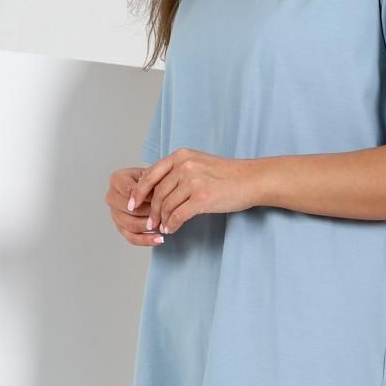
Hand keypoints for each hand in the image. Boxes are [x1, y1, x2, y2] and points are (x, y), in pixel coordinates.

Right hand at [104, 165, 163, 246]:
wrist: (150, 187)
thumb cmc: (151, 179)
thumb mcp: (153, 174)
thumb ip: (151, 183)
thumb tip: (155, 200)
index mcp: (116, 179)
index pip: (129, 190)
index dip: (146, 196)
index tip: (161, 198)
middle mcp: (111, 197)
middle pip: (129, 209)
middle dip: (149, 213)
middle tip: (165, 214)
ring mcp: (114, 213)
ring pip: (131, 224)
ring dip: (149, 226)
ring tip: (164, 226)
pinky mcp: (120, 227)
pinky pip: (132, 238)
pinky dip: (146, 240)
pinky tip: (160, 239)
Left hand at [126, 147, 258, 235]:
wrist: (252, 179)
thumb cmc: (228, 174)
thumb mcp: (199, 163)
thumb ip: (178, 170)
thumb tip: (157, 187)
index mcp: (181, 156)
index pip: (150, 174)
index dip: (139, 191)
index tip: (133, 204)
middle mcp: (185, 166)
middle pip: (158, 193)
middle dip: (151, 211)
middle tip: (149, 223)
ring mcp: (193, 181)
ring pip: (166, 206)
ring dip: (161, 220)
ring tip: (162, 228)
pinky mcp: (202, 198)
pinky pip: (178, 216)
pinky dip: (172, 225)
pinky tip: (172, 229)